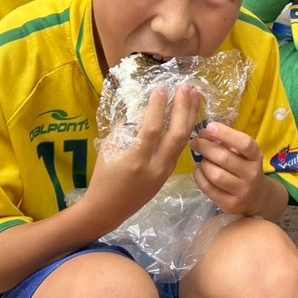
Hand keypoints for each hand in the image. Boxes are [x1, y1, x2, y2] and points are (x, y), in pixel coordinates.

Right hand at [81, 85, 199, 234]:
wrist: (108, 210)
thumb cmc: (103, 177)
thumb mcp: (109, 149)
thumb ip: (126, 128)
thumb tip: (141, 108)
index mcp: (135, 160)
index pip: (152, 129)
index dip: (158, 107)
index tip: (161, 88)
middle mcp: (155, 166)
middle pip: (177, 134)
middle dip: (184, 108)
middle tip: (186, 87)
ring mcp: (165, 171)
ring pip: (184, 141)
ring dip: (190, 116)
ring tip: (194, 95)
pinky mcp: (168, 173)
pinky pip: (180, 149)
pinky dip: (185, 129)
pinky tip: (188, 115)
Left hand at [191, 122, 269, 215]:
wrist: (256, 197)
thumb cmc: (245, 168)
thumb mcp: (244, 154)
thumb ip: (228, 143)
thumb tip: (205, 133)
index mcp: (256, 157)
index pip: (244, 144)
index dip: (226, 134)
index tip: (209, 127)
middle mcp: (252, 174)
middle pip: (224, 158)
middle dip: (205, 147)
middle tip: (196, 142)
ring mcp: (241, 191)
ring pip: (215, 175)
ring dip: (203, 163)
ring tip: (201, 159)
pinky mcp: (229, 204)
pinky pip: (208, 188)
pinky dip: (199, 176)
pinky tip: (200, 170)